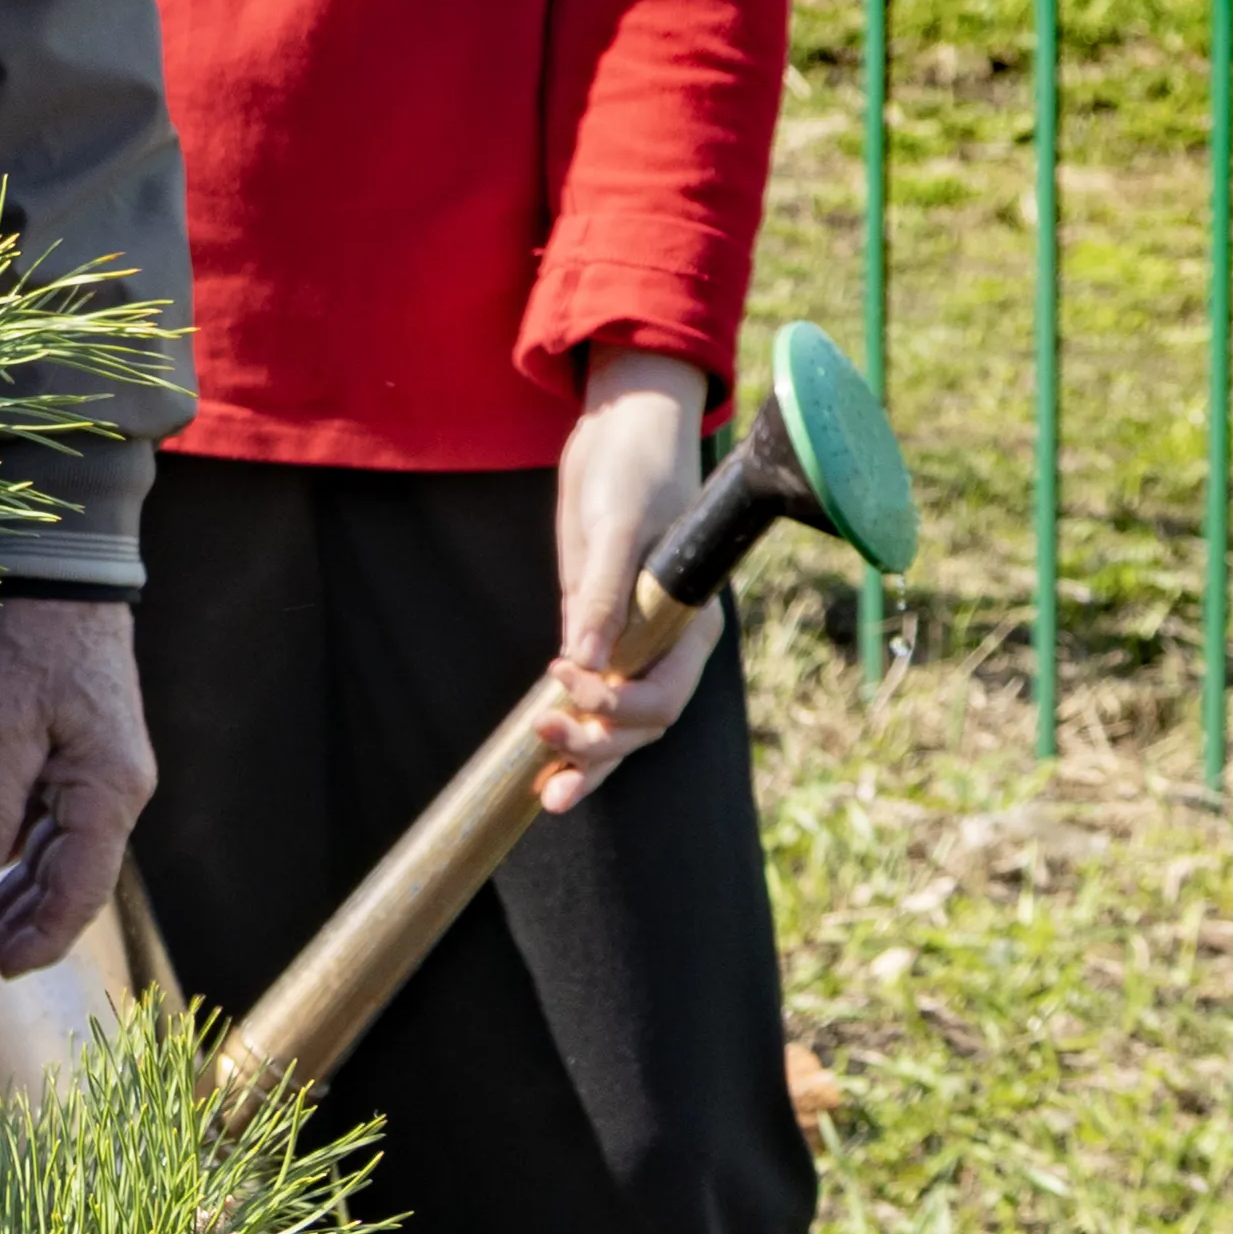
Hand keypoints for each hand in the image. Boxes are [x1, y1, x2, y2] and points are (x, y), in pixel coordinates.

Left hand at [0, 596, 154, 979]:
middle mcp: (112, 798)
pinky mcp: (76, 767)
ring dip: (6, 901)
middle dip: (12, 930)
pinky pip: (45, 830)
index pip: (78, 892)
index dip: (38, 938)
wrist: (63, 584)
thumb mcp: (0, 724)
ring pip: (51, 862)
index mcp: (108, 795)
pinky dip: (10, 859)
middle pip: (64, 886)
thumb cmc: (35, 646)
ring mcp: (96, 784)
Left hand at [535, 350, 716, 814]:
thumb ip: (600, 590)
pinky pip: (599, 699)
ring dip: (588, 760)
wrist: (623, 436)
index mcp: (689, 622)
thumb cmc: (630, 473)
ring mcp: (637, 644)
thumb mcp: (612, 523)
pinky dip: (579, 733)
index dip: (618, 706)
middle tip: (543, 747)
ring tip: (547, 797)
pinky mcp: (603, 634)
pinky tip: (548, 767)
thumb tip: (583, 657)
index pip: (665, 694)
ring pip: (624, 726)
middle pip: (645, 724)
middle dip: (599, 749)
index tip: (565, 678)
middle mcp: (669, 644)